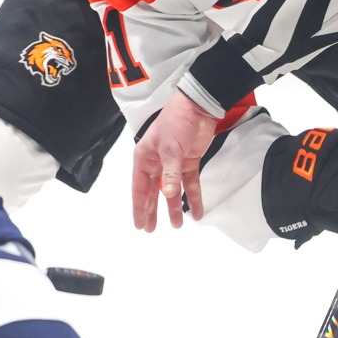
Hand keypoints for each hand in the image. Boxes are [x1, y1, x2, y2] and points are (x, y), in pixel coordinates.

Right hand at [131, 92, 219, 231]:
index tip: (140, 224)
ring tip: (177, 225)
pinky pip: (190, 184)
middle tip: (151, 229)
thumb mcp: (170, 148)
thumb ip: (170, 173)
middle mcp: (157, 163)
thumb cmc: (176, 122)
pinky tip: (196, 212)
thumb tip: (168, 195)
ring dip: (174, 207)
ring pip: (172, 191)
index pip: (139, 187)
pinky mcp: (188, 162)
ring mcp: (173, 164)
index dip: (139, 207)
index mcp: (145, 158)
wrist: (198, 107)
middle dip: (153, 211)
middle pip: (153, 192)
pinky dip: (194, 198)